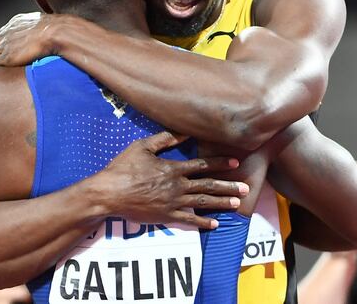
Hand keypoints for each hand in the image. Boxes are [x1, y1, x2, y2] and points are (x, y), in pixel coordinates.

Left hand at [0, 12, 60, 65]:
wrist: (55, 33)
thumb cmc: (56, 31)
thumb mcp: (44, 24)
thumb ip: (38, 28)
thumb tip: (45, 33)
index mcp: (14, 23)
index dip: (1, 46)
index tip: (8, 53)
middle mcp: (5, 33)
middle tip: (2, 62)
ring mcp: (4, 45)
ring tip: (5, 69)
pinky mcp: (6, 57)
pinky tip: (6, 71)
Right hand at [91, 131, 248, 229]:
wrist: (110, 193)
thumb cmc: (123, 168)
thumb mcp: (142, 147)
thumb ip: (165, 140)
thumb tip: (184, 133)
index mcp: (173, 168)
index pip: (202, 165)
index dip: (219, 163)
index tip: (235, 163)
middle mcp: (177, 186)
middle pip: (208, 185)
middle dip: (228, 186)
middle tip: (246, 188)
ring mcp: (173, 202)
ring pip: (203, 202)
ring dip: (222, 203)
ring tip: (237, 204)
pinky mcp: (166, 216)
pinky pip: (189, 220)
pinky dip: (202, 222)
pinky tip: (215, 224)